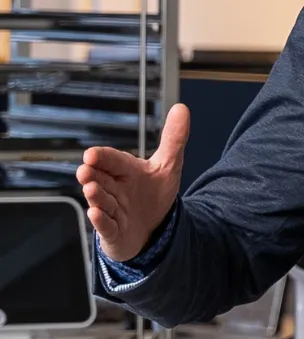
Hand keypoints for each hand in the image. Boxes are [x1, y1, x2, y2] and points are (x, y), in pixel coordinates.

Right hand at [76, 103, 190, 261]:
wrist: (153, 228)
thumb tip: (182, 107)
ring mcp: (111, 210)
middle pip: (100, 179)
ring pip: (101, 201)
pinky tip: (96, 213)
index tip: (92, 154)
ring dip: (96, 196)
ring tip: (91, 189)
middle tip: (85, 170)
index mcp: (124, 170)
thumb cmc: (153, 194)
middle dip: (91, 175)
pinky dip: (101, 220)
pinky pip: (105, 225)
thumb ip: (174, 139)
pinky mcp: (113, 231)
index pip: (111, 160)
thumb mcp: (168, 166)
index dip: (102, 157)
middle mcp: (113, 188)